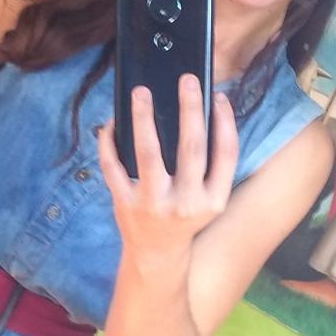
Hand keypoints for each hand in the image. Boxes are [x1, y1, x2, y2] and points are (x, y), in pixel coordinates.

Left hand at [97, 74, 239, 266]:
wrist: (157, 255)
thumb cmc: (185, 217)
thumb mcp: (208, 199)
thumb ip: (209, 165)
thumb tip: (200, 110)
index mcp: (213, 200)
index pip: (226, 154)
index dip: (225, 122)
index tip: (217, 95)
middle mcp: (186, 203)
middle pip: (191, 147)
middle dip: (190, 109)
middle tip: (186, 79)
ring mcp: (153, 204)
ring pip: (148, 153)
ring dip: (143, 119)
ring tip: (141, 92)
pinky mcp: (125, 205)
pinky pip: (113, 168)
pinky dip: (108, 143)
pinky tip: (111, 122)